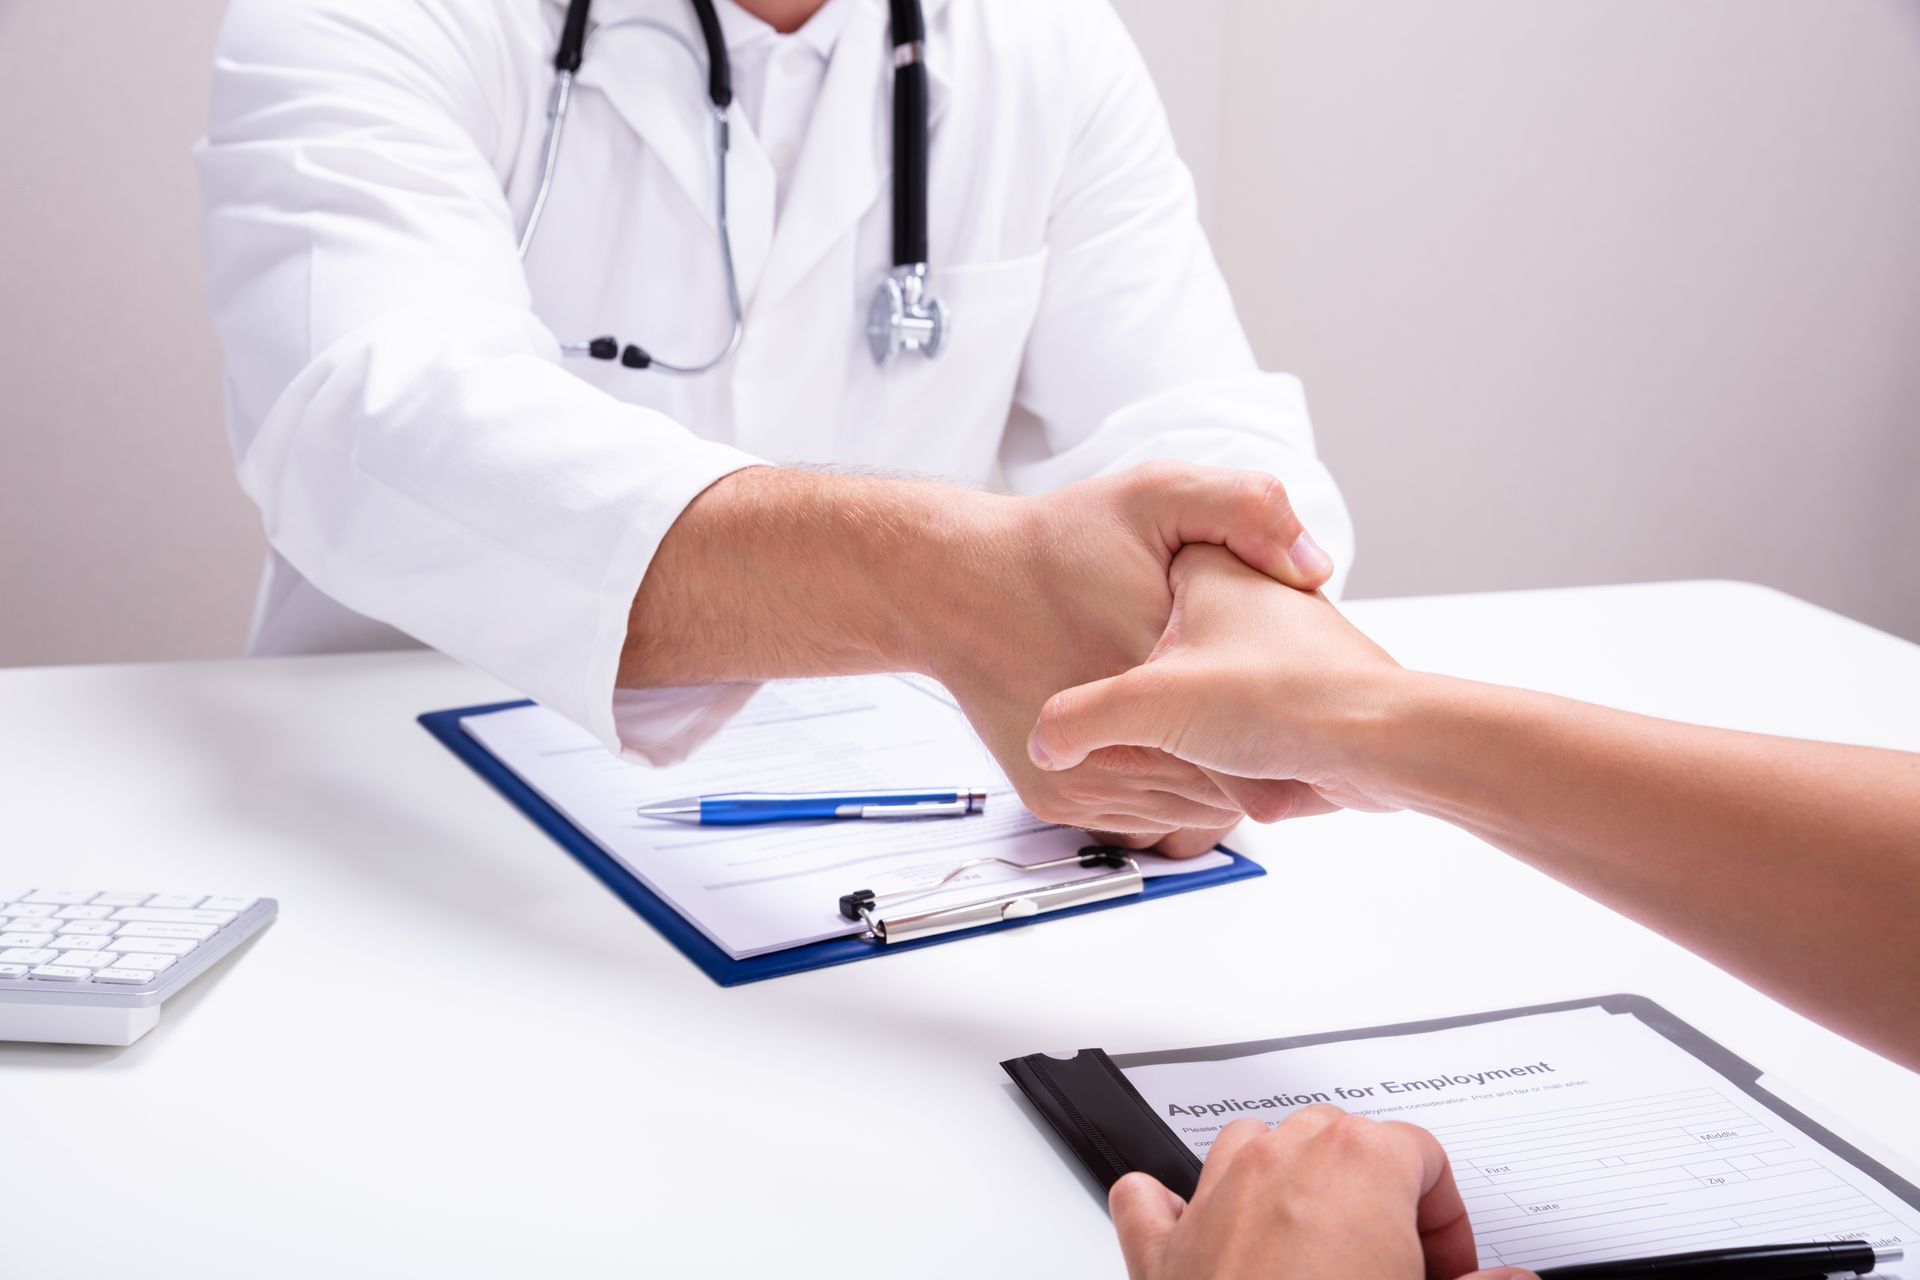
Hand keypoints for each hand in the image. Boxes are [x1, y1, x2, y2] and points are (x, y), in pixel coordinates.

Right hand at [929, 463, 1335, 852]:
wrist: (955, 584)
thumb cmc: (1051, 543)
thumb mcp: (1158, 493)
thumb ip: (1245, 508)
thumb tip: (1313, 564)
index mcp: (1152, 667)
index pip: (1255, 735)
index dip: (1286, 725)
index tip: (1295, 707)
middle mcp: (1109, 740)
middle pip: (1221, 784)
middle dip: (1251, 759)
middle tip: (1270, 726)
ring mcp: (1078, 779)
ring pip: (1181, 812)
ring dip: (1209, 784)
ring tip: (1228, 739)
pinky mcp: (1053, 798)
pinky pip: (1137, 820)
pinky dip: (1165, 795)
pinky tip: (1177, 751)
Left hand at [1111, 1106, 1531, 1279]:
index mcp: (1356, 1164)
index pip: (1423, 1152)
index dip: (1448, 1216)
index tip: (1452, 1267)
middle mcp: (1280, 1161)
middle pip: (1340, 1138)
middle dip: (1375, 1194)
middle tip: (1399, 1264)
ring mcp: (1215, 1196)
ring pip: (1253, 1147)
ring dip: (1287, 1184)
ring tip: (1321, 1251)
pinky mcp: (1164, 1247)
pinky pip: (1155, 1199)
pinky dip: (1174, 1209)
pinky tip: (1194, 1234)